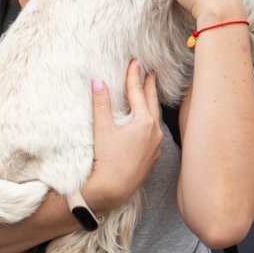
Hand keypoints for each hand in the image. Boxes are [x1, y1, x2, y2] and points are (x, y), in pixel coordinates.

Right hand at [81, 61, 162, 213]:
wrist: (113, 190)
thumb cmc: (107, 160)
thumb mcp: (102, 129)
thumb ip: (101, 104)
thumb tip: (98, 82)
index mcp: (143, 121)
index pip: (137, 92)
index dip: (134, 76)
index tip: (135, 62)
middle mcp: (154, 132)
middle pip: (152, 103)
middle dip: (150, 86)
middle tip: (151, 73)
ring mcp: (155, 146)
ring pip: (155, 118)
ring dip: (152, 104)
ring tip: (150, 94)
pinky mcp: (152, 157)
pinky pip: (155, 133)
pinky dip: (151, 121)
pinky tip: (147, 123)